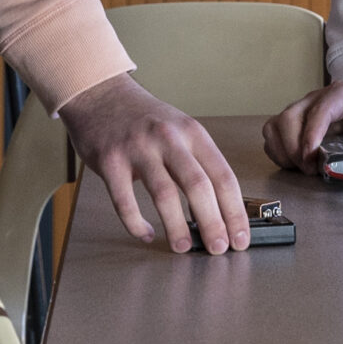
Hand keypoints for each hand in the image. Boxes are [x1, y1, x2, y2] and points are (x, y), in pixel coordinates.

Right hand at [59, 74, 247, 254]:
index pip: (223, 175)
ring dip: (177, 226)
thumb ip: (196, 163)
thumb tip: (218, 210)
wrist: (101, 95)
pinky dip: (136, 223)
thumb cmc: (145, 119)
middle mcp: (169, 138)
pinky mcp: (110, 160)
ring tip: (183, 247)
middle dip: (213, 222)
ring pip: (164, 193)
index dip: (235, 210)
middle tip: (218, 248)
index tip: (241, 237)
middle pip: (198, 186)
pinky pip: (124, 200)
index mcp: (193, 133)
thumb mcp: (180, 130)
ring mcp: (138, 149)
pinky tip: (145, 234)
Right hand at [262, 82, 342, 173]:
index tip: (311, 156)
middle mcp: (315, 98)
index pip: (320, 110)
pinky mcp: (290, 120)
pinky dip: (278, 152)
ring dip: (284, 151)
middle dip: (294, 148)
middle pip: (290, 117)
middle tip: (310, 168)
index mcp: (342, 95)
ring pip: (276, 124)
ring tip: (302, 166)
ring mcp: (300, 108)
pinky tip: (293, 162)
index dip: (312, 133)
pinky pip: (272, 134)